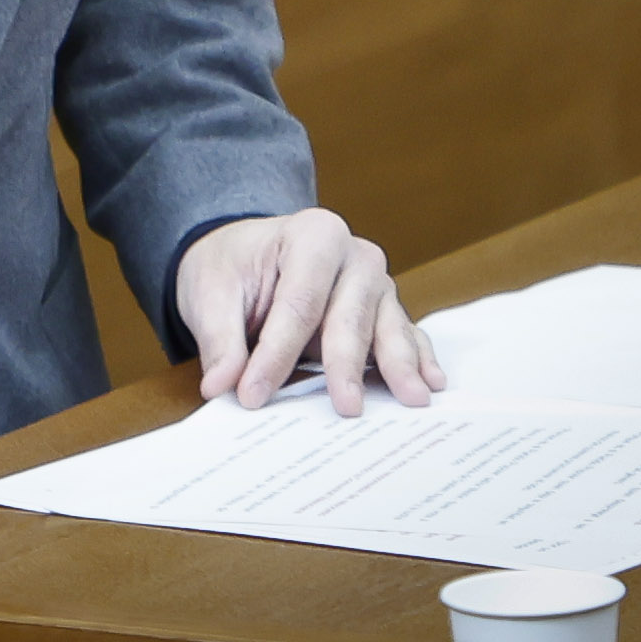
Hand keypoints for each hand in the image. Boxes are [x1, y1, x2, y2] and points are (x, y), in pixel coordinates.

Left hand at [174, 209, 444, 415]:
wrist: (247, 256)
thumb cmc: (232, 269)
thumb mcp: (210, 294)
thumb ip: (219, 339)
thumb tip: (220, 385)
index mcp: (311, 235)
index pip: (297, 302)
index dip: (275, 353)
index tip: (252, 395)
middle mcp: (353, 255)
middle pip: (349, 315)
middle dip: (345, 363)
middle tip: (346, 407)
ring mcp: (376, 284)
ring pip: (387, 327)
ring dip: (397, 364)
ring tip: (409, 399)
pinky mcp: (385, 312)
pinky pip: (407, 335)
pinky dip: (419, 359)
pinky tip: (430, 381)